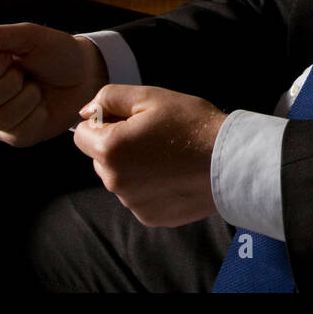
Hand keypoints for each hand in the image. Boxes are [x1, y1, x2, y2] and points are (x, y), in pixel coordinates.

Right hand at [0, 23, 107, 146]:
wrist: (86, 75)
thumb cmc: (56, 52)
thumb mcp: (30, 36)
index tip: (11, 56)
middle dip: (11, 83)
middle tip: (27, 74)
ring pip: (0, 116)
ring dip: (28, 98)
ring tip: (37, 88)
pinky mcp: (15, 135)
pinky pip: (19, 132)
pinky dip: (38, 115)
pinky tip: (43, 106)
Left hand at [72, 85, 227, 227]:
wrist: (231, 161)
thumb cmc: (192, 125)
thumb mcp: (151, 96)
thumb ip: (109, 98)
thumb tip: (87, 111)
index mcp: (110, 149)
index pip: (81, 133)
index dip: (104, 121)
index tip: (132, 120)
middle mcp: (114, 182)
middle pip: (101, 158)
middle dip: (119, 145)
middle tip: (154, 136)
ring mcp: (131, 203)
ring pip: (121, 178)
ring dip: (135, 167)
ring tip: (168, 156)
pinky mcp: (149, 217)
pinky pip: (138, 197)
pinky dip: (150, 186)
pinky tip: (174, 174)